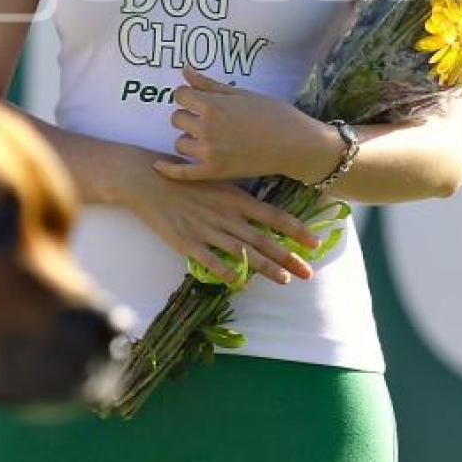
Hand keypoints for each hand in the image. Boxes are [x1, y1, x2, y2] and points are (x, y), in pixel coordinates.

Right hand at [121, 155, 319, 286]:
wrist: (146, 179)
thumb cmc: (183, 176)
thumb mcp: (216, 181)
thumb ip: (237, 200)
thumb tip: (260, 213)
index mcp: (234, 197)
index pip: (273, 215)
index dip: (296, 230)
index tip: (316, 243)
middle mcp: (226, 215)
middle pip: (264, 239)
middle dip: (289, 257)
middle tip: (309, 272)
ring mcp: (207, 230)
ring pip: (243, 254)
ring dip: (266, 268)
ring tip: (285, 280)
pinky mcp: (188, 243)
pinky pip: (212, 263)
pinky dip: (228, 274)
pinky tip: (240, 284)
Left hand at [154, 66, 323, 183]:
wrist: (295, 144)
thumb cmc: (273, 113)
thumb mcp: (241, 93)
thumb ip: (209, 85)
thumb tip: (185, 70)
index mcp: (213, 106)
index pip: (180, 96)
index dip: (187, 96)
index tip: (195, 99)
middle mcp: (207, 129)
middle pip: (177, 118)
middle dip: (188, 116)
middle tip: (205, 118)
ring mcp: (209, 153)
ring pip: (179, 142)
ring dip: (188, 138)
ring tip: (204, 138)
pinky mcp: (214, 172)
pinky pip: (182, 172)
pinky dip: (168, 169)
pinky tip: (157, 166)